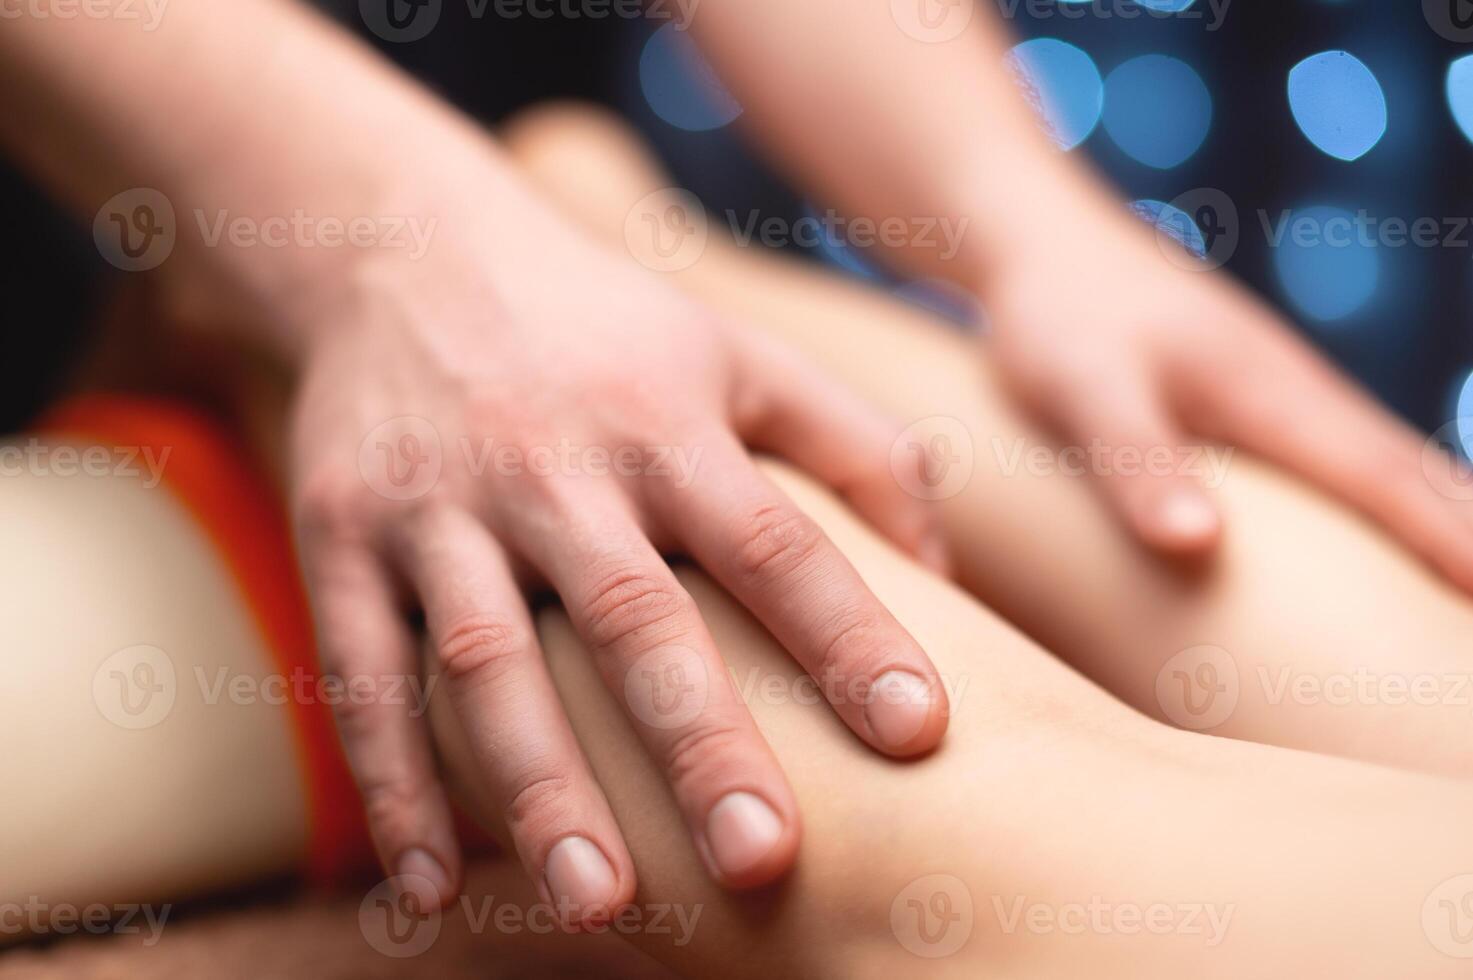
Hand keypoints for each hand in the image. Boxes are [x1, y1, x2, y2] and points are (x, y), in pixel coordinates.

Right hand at [286, 196, 950, 922]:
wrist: (400, 249)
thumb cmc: (600, 327)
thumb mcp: (735, 352)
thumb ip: (852, 447)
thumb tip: (945, 570)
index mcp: (665, 424)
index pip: (774, 538)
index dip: (849, 632)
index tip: (920, 732)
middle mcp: (554, 467)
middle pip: (634, 614)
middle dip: (698, 740)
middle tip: (762, 861)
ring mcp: (439, 506)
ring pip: (487, 658)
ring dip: (540, 784)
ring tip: (599, 901)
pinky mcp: (340, 537)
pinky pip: (361, 671)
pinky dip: (393, 782)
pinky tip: (433, 883)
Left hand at [983, 200, 1472, 589]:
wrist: (1036, 238)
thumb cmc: (1058, 315)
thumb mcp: (1085, 391)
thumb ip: (1137, 461)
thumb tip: (1198, 545)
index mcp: (1274, 395)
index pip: (1386, 480)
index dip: (1449, 542)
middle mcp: (1293, 391)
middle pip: (1405, 472)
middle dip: (1461, 535)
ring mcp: (1272, 390)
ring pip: (1374, 462)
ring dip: (1427, 517)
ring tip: (1455, 590)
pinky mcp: (1239, 397)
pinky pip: (1330, 456)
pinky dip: (1371, 498)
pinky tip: (1363, 533)